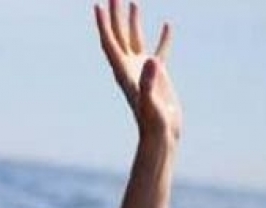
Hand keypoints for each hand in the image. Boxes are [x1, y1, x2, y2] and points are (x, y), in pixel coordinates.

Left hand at [94, 0, 181, 142]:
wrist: (161, 136)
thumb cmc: (153, 123)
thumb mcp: (150, 102)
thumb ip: (149, 82)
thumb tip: (151, 60)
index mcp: (124, 72)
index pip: (109, 43)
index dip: (103, 25)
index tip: (98, 6)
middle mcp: (130, 68)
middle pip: (118, 37)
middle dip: (115, 17)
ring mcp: (143, 71)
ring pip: (135, 40)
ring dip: (132, 22)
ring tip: (132, 2)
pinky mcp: (157, 75)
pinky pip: (159, 51)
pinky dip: (162, 38)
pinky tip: (167, 24)